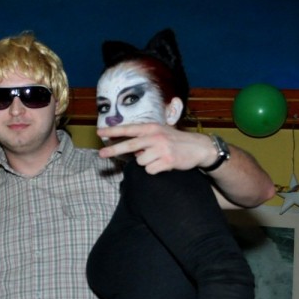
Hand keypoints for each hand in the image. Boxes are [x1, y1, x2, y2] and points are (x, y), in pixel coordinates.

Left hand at [97, 123, 216, 173]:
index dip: (113, 131)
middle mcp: (156, 137)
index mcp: (152, 128)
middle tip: (101, 154)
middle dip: (113, 150)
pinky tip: (164, 164)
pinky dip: (154, 170)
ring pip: (140, 162)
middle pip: (130, 145)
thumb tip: (128, 149)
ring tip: (158, 159)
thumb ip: (144, 138)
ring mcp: (162, 149)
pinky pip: (150, 170)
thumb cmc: (175, 141)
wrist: (199, 148)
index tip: (99, 132)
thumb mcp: (160, 133)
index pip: (129, 129)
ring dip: (146, 163)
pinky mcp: (168, 161)